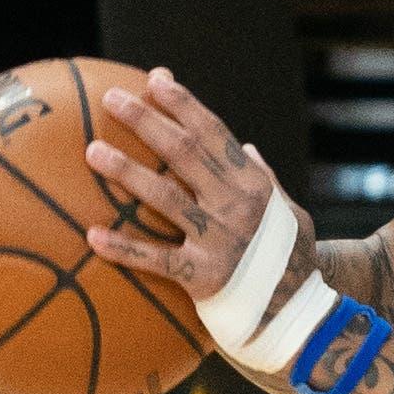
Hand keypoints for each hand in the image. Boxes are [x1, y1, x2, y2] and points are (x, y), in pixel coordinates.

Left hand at [80, 68, 318, 320]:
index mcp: (254, 184)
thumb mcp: (289, 212)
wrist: (301, 314)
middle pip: (184, 153)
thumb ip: (265, 178)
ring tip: (92, 151)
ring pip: (165, 197)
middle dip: (147, 121)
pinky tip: (92, 234)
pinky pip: (156, 259)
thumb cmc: (292, 258)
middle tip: (110, 100)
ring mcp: (218, 240)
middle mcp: (236, 206)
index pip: (214, 133)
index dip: (183, 104)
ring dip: (127, 171)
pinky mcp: (202, 277)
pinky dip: (124, 247)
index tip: (154, 80)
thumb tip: (244, 145)